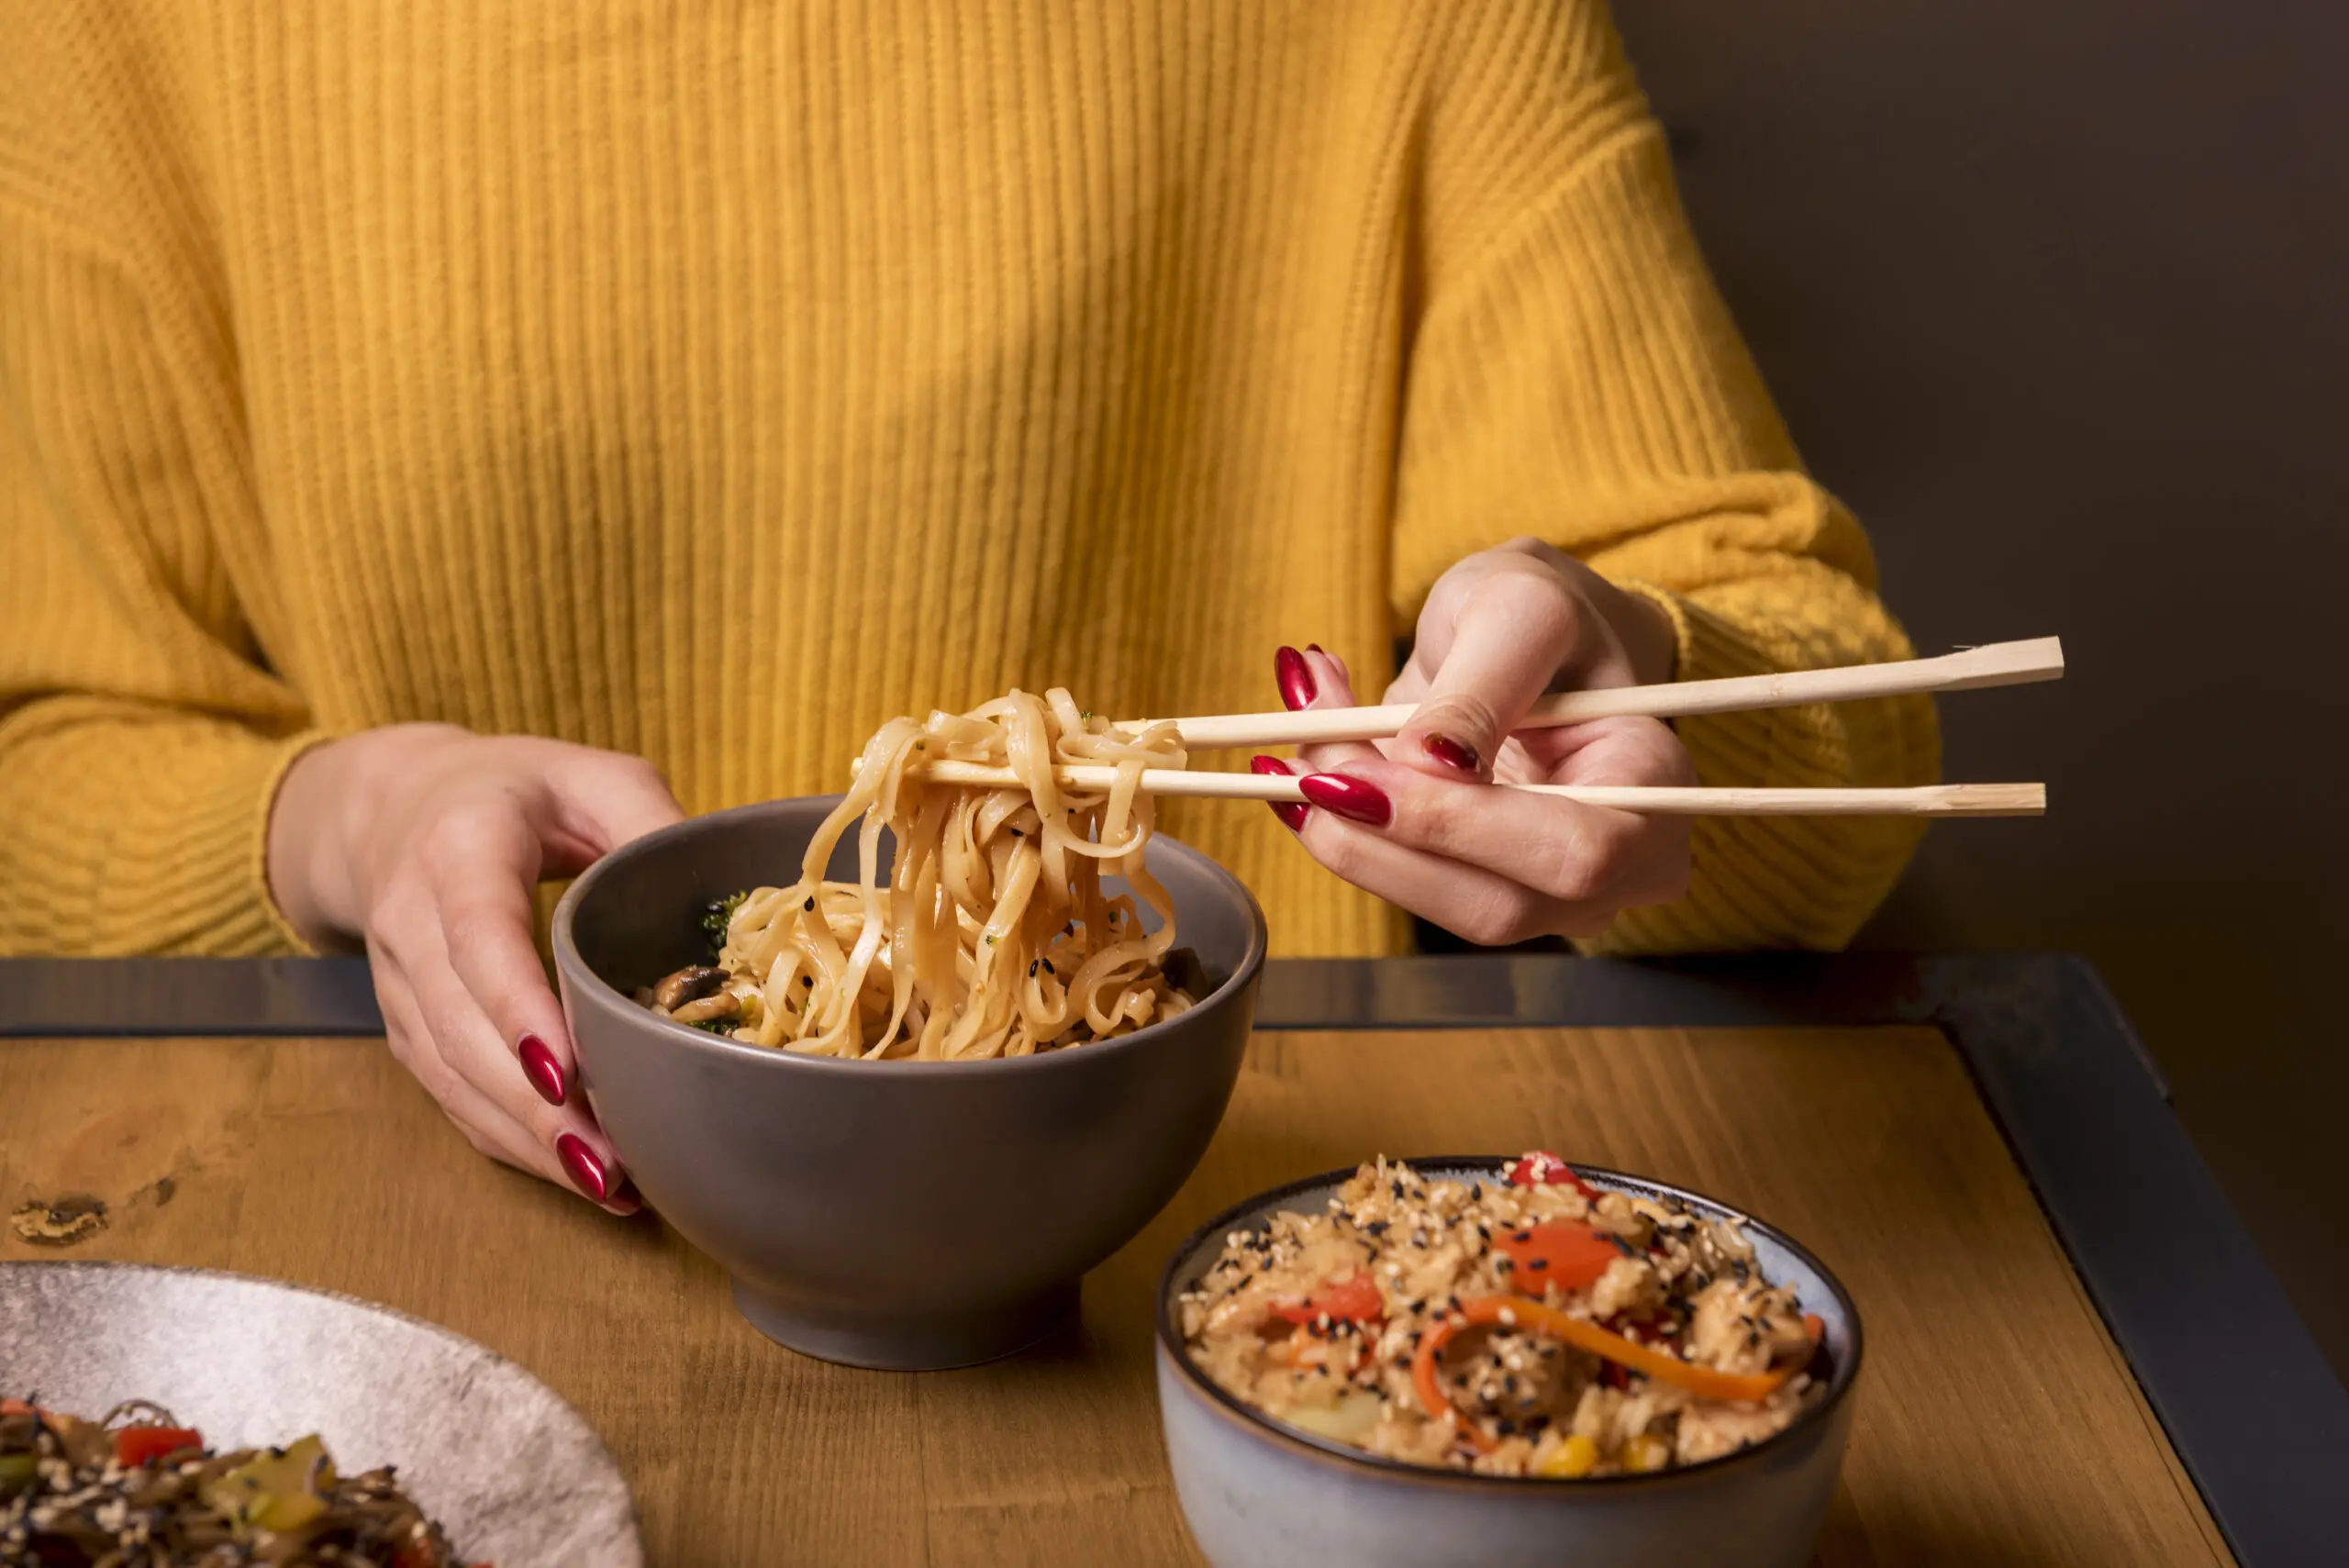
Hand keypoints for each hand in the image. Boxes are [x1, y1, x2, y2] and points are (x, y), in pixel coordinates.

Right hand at [268, 725, 684, 1208]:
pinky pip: (448, 1094)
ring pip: (450, 1074)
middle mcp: (411, 917)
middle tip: (615, 1162)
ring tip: (610, 1183)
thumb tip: (732, 901)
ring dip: (525, 1139)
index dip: (518, 1010)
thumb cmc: (519, 791)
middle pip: (461, 1026)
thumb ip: (651, 823)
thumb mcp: (595, 777)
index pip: (479, 936)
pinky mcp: (405, 1024)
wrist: (398, 804)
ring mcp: (397, 979)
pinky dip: (508, 1140)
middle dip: (534, 1105)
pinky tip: (575, 1170)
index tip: (566, 1075)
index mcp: (460, 846)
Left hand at [1267, 538, 1694, 943]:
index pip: (1572, 853)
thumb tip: (1428, 766)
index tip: (1351, 773)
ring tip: (1299, 728)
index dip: (1456, 827)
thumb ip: (1481, 688)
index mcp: (1658, 789)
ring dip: (1340, 826)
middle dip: (1376, 835)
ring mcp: (1551, 894)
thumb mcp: (1518, 611)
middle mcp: (1619, 868)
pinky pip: (1401, 877)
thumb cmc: (1547, 612)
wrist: (1532, 635)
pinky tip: (1307, 750)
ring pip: (1431, 901)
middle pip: (1494, 905)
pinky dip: (1338, 820)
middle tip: (1295, 753)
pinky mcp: (1481, 888)